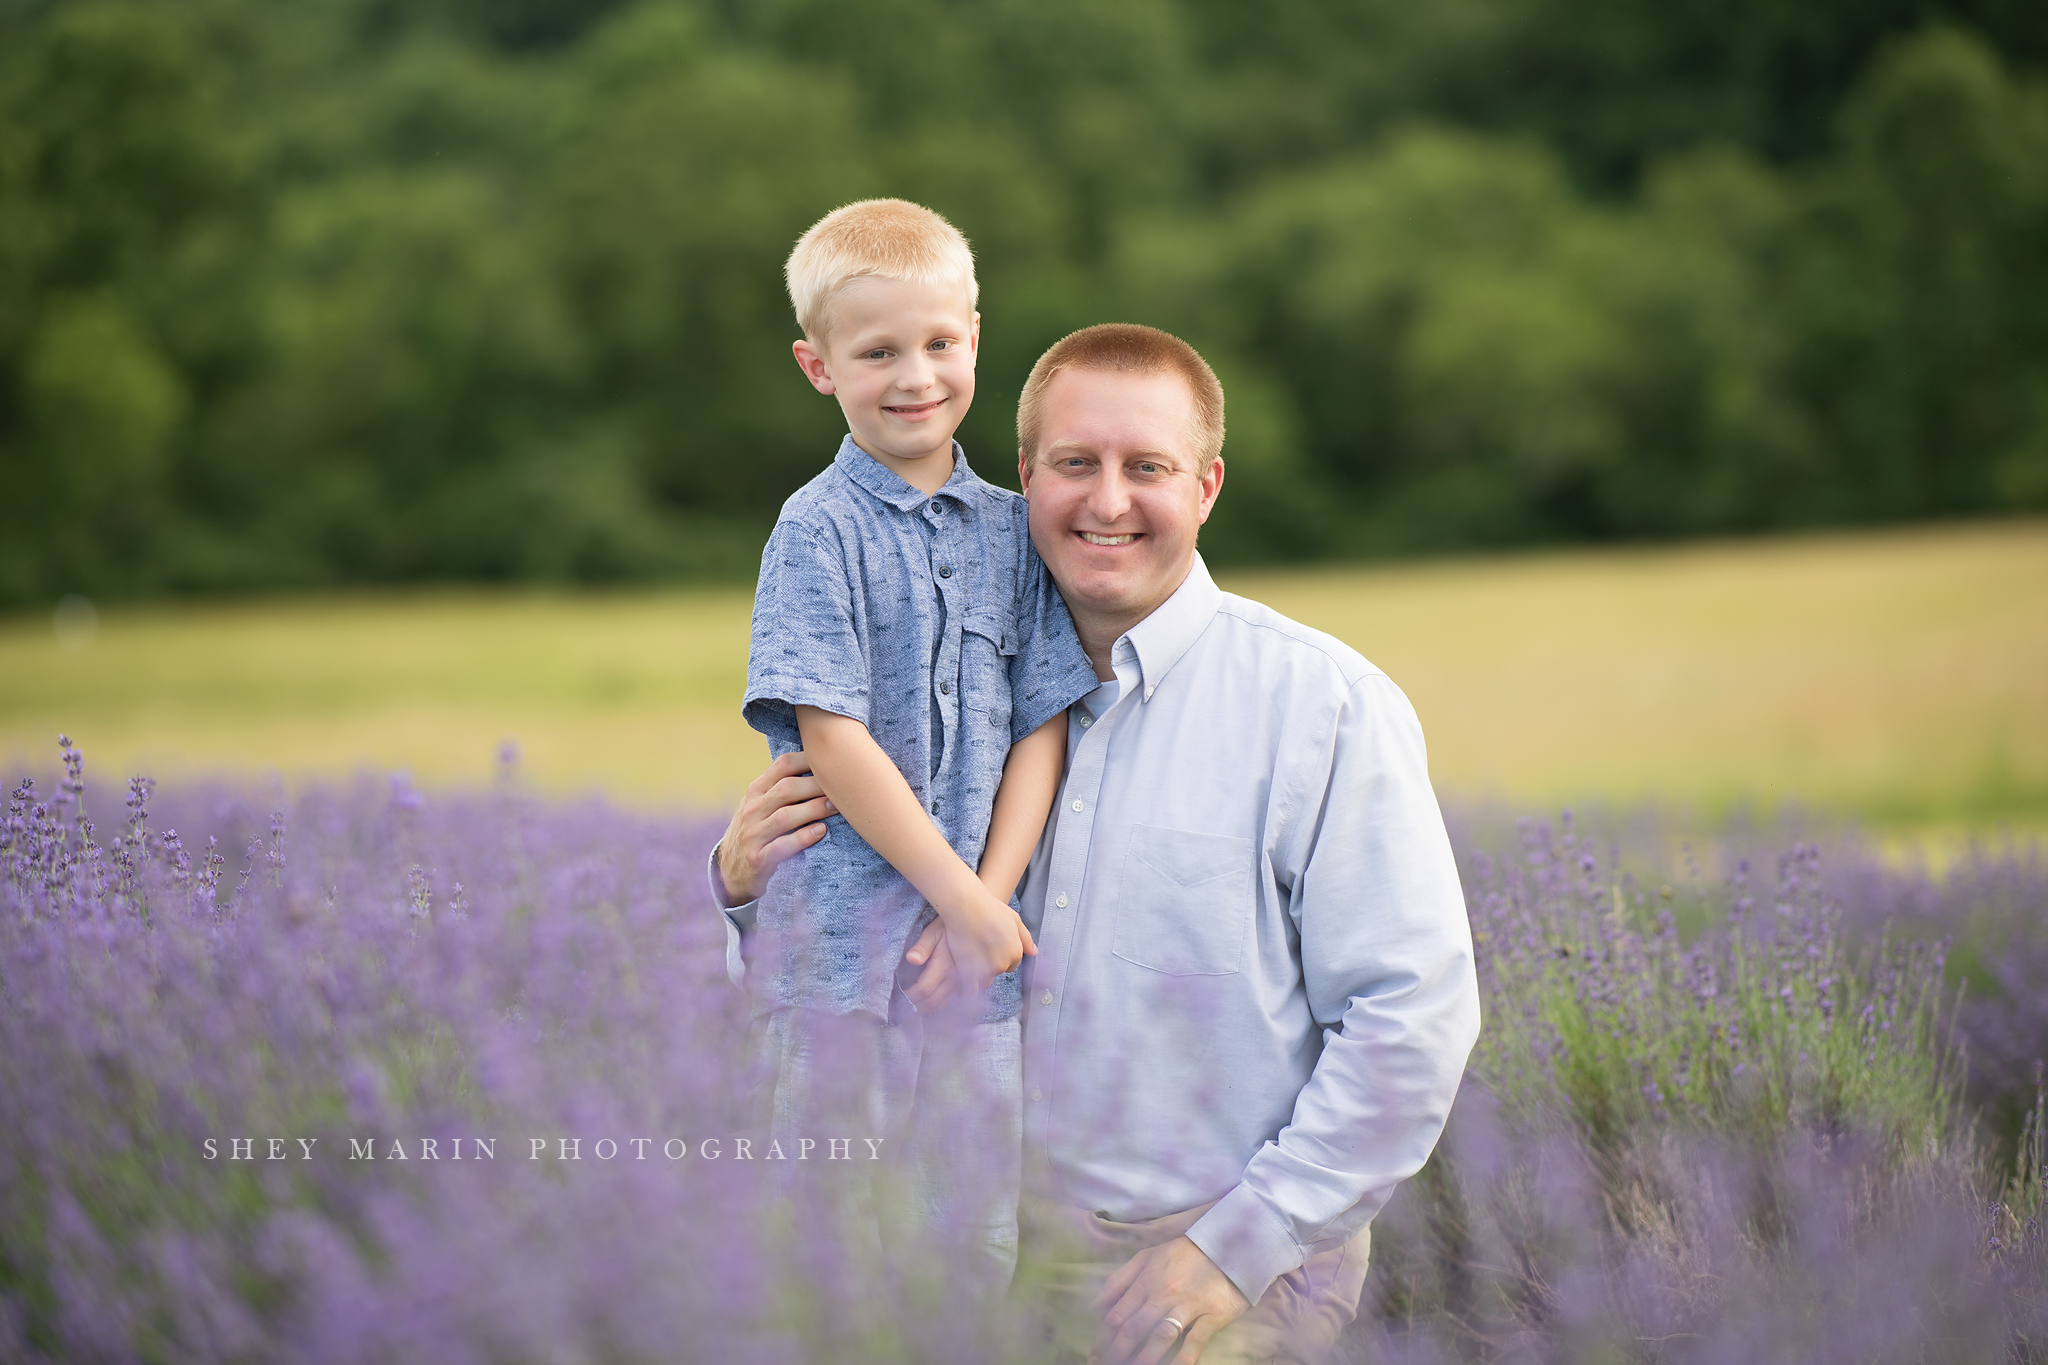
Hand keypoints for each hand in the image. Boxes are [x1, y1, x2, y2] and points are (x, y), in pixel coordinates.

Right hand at [715, 751, 832, 904]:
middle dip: (817, 786)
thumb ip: (782, 787)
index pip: (782, 765)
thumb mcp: (761, 805)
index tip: (834, 761)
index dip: (809, 760)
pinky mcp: (758, 859)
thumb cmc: (757, 831)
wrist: (730, 871)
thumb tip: (822, 765)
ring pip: (785, 816)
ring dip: (814, 809)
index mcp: (756, 791)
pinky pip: (782, 846)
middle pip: (787, 789)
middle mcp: (752, 809)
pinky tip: (821, 831)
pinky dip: (803, 837)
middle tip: (841, 788)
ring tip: (836, 807)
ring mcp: (753, 834)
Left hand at [903, 917, 959, 1012]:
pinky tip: (927, 1001)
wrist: (970, 928)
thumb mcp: (932, 932)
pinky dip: (937, 1005)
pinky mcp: (965, 985)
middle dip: (916, 1006)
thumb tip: (911, 959)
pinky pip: (950, 1001)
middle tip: (902, 1005)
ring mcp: (961, 983)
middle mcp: (955, 978)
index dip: (909, 996)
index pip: (924, 989)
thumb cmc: (947, 929)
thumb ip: (922, 947)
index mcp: (944, 966)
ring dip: (925, 1008)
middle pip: (933, 1002)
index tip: (898, 996)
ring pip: (942, 1005)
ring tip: (912, 1005)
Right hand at [939, 891, 1037, 993]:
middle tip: (981, 947)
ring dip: (980, 972)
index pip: (1012, 964)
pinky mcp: (967, 972)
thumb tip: (1034, 952)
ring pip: (985, 979)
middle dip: (991, 963)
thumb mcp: (1014, 920)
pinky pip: (971, 987)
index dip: (1002, 955)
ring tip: (971, 956)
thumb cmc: (989, 909)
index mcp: (1015, 953)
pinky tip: (964, 972)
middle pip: (998, 970)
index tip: (992, 945)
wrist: (965, 907)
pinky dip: (969, 982)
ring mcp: (984, 969)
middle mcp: (1002, 964)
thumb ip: (1025, 939)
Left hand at [1090, 1236, 1250, 1364]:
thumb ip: (1121, 1279)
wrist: (1228, 1246)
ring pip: (1160, 1336)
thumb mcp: (1148, 1257)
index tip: (1094, 1355)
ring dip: (1144, 1358)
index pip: (1117, 1315)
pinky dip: (1184, 1357)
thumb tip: (1097, 1304)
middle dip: (1116, 1353)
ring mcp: (1187, 1306)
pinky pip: (1196, 1339)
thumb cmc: (1184, 1253)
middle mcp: (1163, 1295)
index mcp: (1146, 1281)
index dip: (1103, 1339)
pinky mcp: (1212, 1315)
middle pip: (1133, 1329)